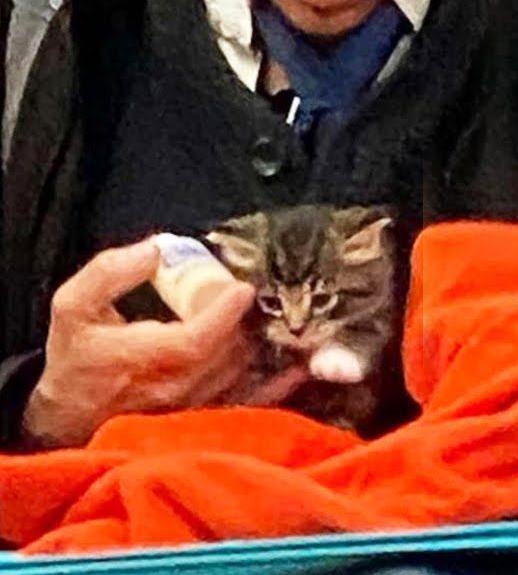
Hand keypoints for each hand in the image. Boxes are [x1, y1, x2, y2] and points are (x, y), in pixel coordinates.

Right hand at [21, 239, 258, 448]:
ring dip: (255, 344)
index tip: (242, 289)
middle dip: (244, 323)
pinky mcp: (201, 419)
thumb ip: (110, 273)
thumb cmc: (77, 354)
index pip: (193, 341)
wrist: (68, 411)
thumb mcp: (73, 306)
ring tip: (262, 316)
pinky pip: (248, 402)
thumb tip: (155, 250)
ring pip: (239, 375)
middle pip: (226, 355)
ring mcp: (188, 409)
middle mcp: (170, 389)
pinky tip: (297, 365)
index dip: (223, 315)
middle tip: (250, 296)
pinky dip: (275, 384)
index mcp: (138, 359)